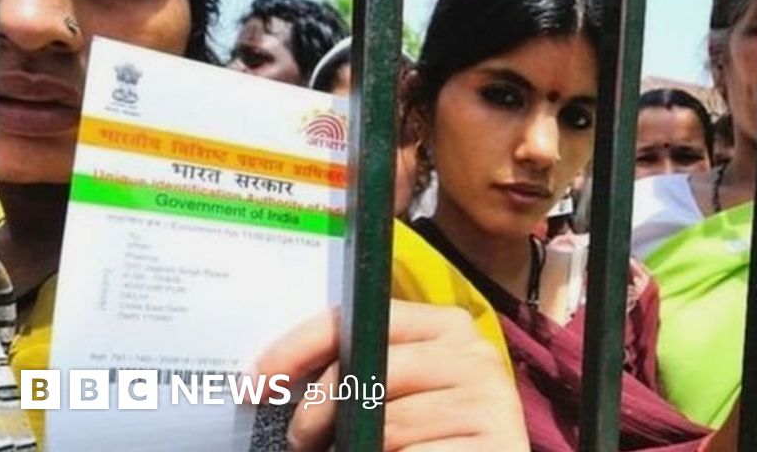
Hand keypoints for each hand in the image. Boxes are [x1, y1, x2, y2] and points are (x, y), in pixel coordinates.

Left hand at [255, 300, 528, 451]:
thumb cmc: (430, 430)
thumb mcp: (395, 389)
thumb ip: (361, 370)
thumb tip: (275, 373)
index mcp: (447, 326)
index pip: (366, 317)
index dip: (303, 345)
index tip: (258, 380)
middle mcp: (475, 353)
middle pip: (372, 371)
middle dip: (321, 409)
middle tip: (301, 438)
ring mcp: (491, 399)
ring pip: (391, 424)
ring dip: (358, 446)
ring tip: (355, 451)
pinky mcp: (499, 443)